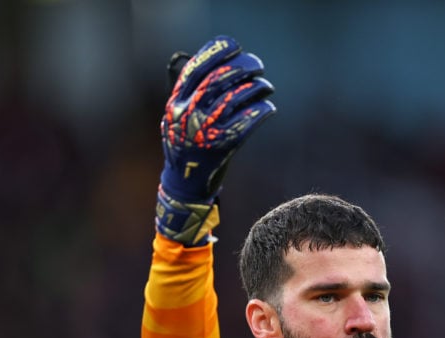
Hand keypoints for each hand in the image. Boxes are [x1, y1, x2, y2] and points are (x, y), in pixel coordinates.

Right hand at [155, 35, 275, 244]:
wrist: (184, 184)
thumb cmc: (187, 145)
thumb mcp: (179, 116)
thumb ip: (192, 93)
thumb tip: (219, 62)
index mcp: (176, 102)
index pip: (196, 68)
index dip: (216, 52)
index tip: (234, 45)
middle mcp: (188, 113)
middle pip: (219, 78)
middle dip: (242, 67)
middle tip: (257, 66)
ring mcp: (205, 130)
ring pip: (235, 97)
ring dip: (256, 88)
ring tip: (265, 87)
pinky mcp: (223, 146)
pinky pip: (248, 121)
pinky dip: (261, 110)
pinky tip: (268, 106)